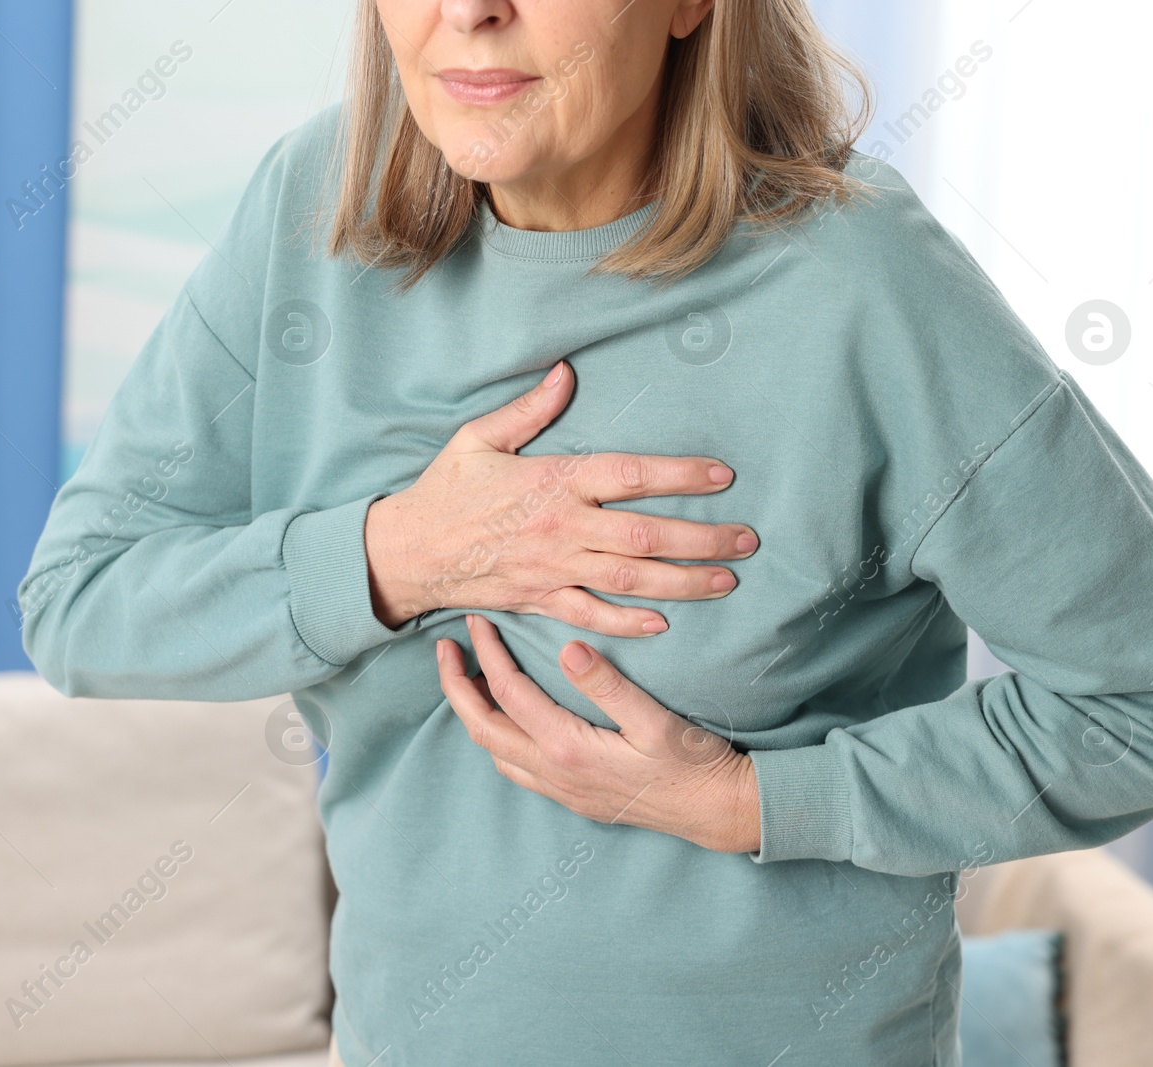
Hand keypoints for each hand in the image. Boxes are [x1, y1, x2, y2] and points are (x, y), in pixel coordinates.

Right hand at [364, 361, 758, 637]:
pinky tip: (664, 623)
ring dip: (684, 583)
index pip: (630, 475)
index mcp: (553, 481)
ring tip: (726, 580)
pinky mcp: (541, 601)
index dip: (680, 475)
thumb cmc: (444, 491)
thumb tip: (567, 373)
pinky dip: (629, 623)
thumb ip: (530, 408)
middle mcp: (561, 528)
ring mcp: (553, 569)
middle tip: (747, 540)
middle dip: (703, 539)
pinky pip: (592, 616)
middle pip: (645, 536)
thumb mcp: (479, 438)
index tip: (722, 476)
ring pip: (630, 581)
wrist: (406, 552)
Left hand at [436, 614, 760, 852]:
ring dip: (475, 713)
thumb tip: (566, 648)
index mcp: (569, 748)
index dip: (487, 654)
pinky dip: (498, 738)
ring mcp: (561, 791)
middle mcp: (555, 774)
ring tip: (471, 677)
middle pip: (482, 728)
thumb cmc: (693, 763)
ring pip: (495, 752)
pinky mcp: (572, 798)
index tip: (476, 622)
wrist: (716, 813)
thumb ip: (608, 685)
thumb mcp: (656, 720)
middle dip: (455, 687)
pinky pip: (516, 768)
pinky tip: (509, 719)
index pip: (508, 693)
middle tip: (445, 650)